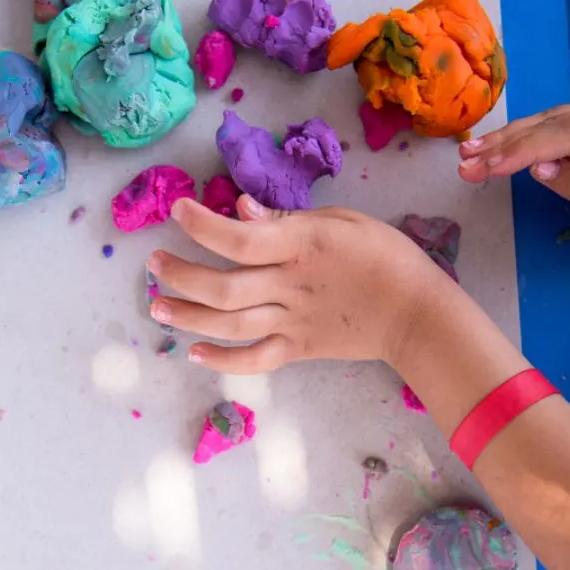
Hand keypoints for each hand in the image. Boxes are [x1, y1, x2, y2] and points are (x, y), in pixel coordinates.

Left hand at [147, 197, 443, 373]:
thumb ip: (288, 218)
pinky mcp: (298, 350)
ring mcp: (292, 322)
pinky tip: (194, 354)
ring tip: (157, 308)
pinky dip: (223, 361)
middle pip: (223, 287)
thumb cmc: (384, 255)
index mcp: (301, 247)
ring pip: (230, 325)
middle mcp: (289, 287)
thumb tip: (241, 208)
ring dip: (188, 317)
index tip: (176, 211)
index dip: (202, 225)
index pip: (240, 239)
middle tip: (152, 265)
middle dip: (180, 276)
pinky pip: (256, 360)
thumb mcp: (343, 220)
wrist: (416, 312)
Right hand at [458, 103, 569, 209]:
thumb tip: (538, 168)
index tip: (485, 168)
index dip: (519, 150)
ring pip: (549, 119)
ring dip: (508, 136)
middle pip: (548, 123)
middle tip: (465, 161)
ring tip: (472, 151)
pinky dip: (527, 133)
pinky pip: (556, 122)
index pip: (557, 135)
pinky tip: (505, 142)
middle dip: (503, 143)